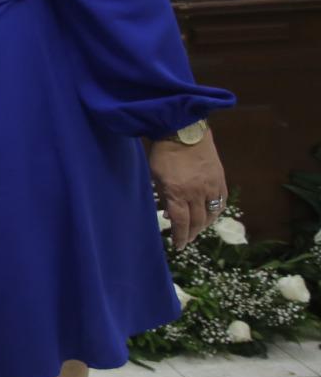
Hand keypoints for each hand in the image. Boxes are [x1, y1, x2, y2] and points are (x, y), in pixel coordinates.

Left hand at [149, 131, 228, 249]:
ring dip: (204, 225)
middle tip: (186, 239)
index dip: (180, 237)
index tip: (179, 246)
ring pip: (211, 214)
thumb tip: (170, 215)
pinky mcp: (220, 180)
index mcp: (177, 192)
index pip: (181, 223)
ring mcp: (211, 186)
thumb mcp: (156, 176)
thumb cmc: (164, 152)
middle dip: (191, 233)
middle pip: (197, 222)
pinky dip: (216, 212)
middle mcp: (196, 193)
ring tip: (197, 230)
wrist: (184, 130)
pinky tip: (210, 215)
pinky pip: (221, 202)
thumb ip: (163, 196)